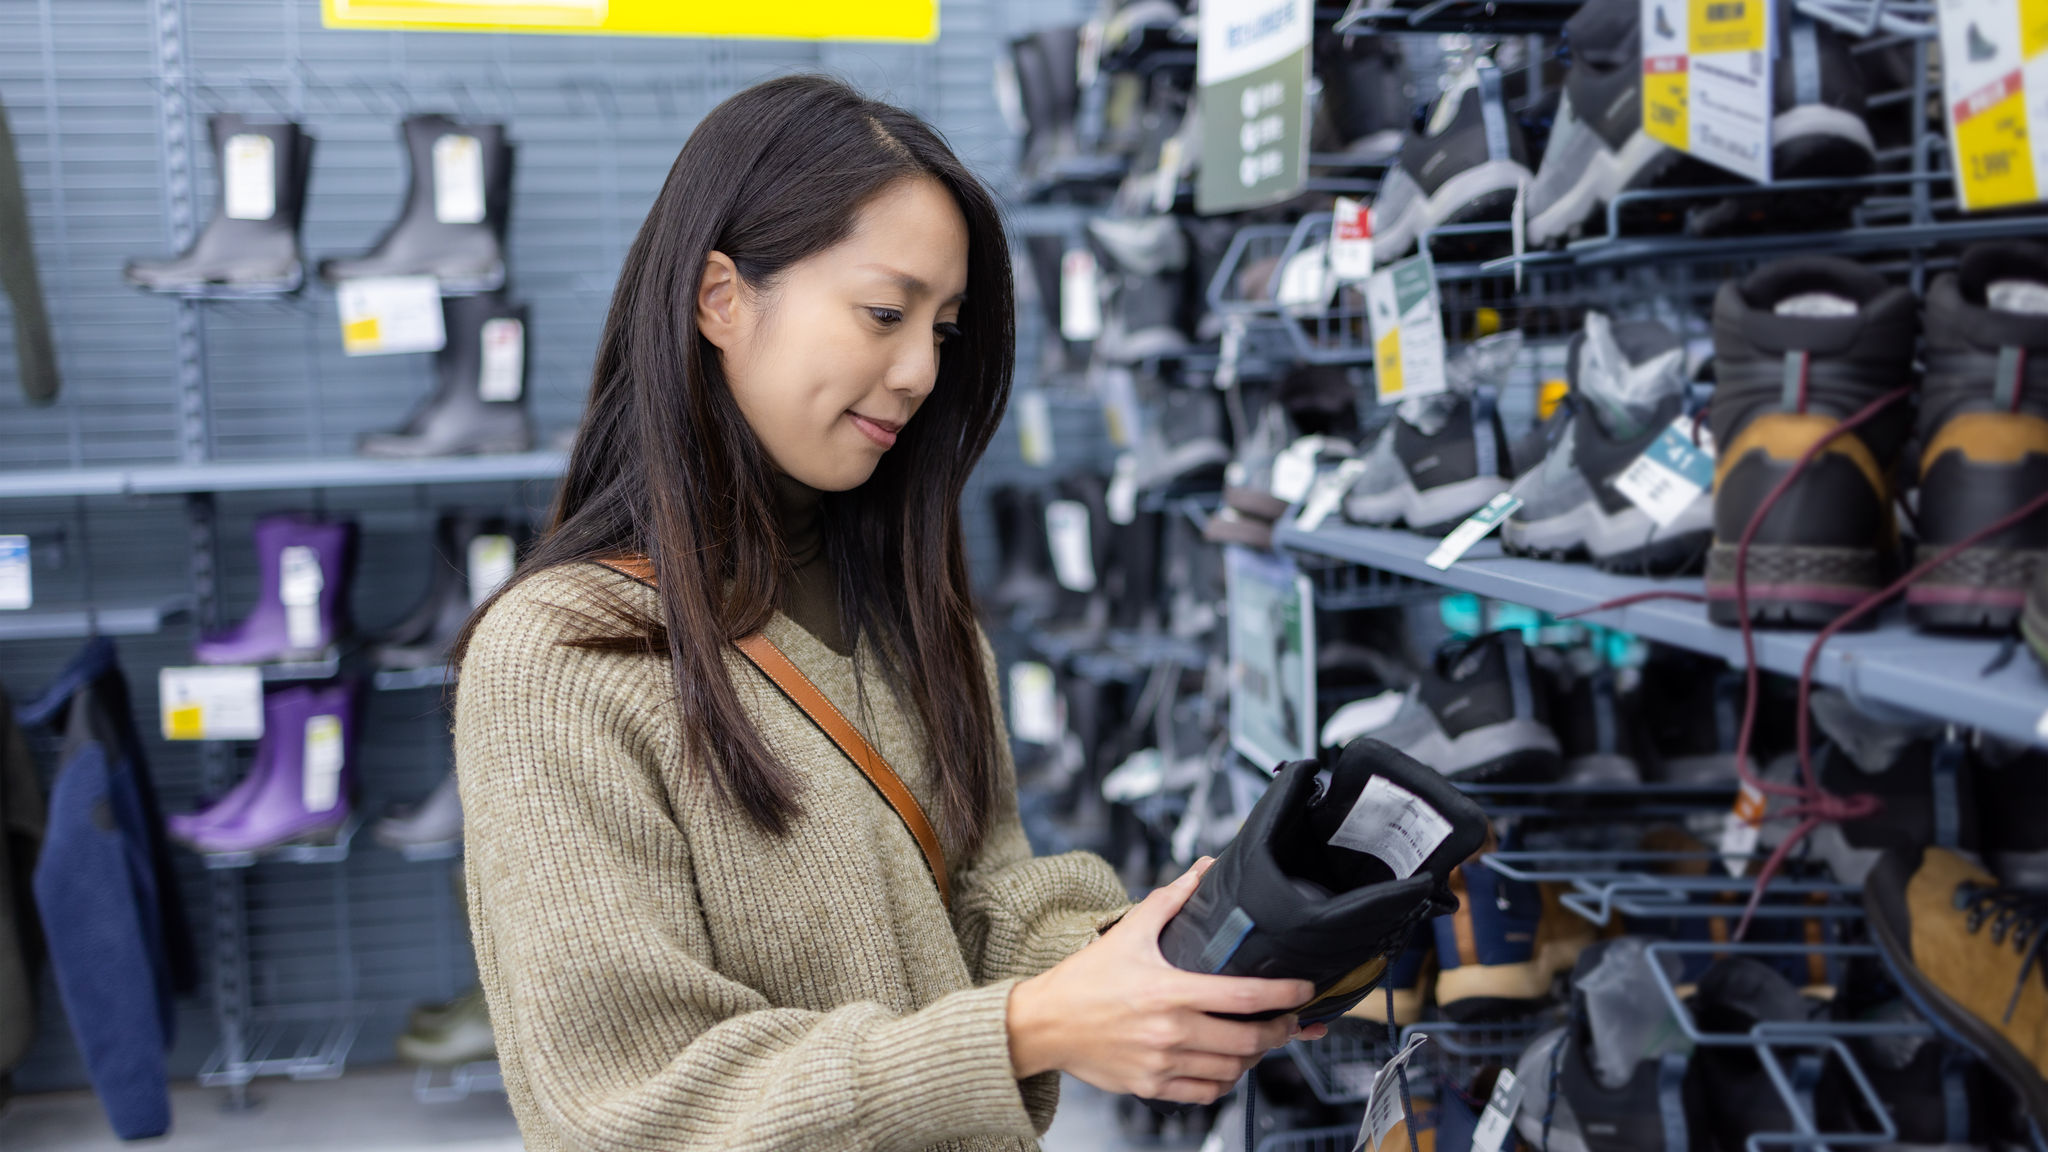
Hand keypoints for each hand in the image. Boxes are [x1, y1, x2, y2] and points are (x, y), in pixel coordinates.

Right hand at [1005, 858, 1328, 1104]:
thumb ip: (1171, 901)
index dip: (1283, 995)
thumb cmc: (1085, 979)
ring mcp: (1162, 1063)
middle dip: (1280, 1031)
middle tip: (1291, 1021)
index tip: (1304, 990)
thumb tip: (1203, 870)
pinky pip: (1205, 1093)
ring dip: (1254, 1057)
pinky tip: (1227, 1066)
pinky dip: (1225, 1082)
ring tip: (1260, 1041)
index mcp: (1169, 991)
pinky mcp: (1151, 1086)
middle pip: (1247, 1039)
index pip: (1242, 996)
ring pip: (1231, 1070)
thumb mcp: (1128, 932)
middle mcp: (1169, 1031)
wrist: (1044, 1023)